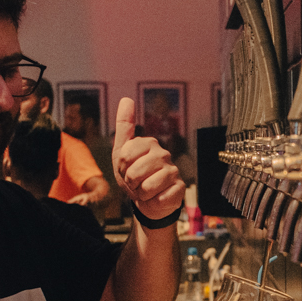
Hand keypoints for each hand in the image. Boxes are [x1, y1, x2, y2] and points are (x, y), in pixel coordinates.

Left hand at [112, 97, 183, 221]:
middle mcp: (163, 154)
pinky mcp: (179, 189)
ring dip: (141, 194)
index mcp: (149, 143)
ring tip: (146, 190)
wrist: (148, 201)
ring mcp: (173, 171)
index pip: (125, 156)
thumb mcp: (122, 152)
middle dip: (131, 183)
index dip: (122, 168)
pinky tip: (157, 197)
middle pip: (134, 173)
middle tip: (137, 182)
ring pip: (146, 187)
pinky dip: (153, 202)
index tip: (127, 169)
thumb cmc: (135, 176)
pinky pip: (159, 199)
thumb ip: (124, 127)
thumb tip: (127, 99)